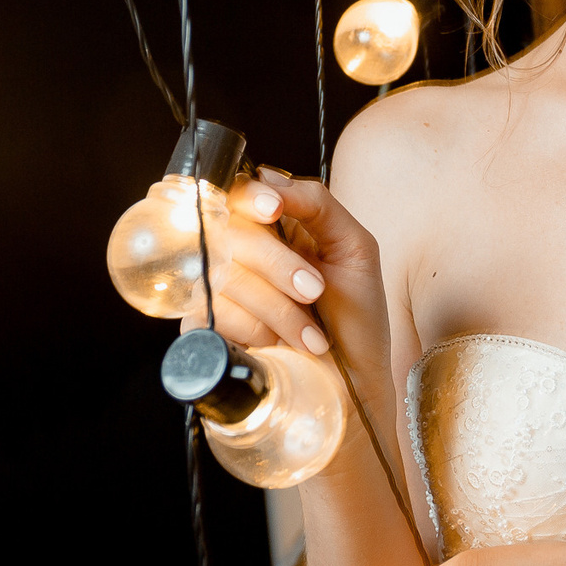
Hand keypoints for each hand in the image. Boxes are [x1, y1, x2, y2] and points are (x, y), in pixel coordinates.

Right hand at [181, 168, 388, 391]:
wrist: (352, 385)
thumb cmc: (356, 320)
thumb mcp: (354, 249)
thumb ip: (317, 204)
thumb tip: (268, 180)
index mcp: (276, 228)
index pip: (240, 193)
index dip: (249, 197)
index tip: (272, 209)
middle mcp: (243, 254)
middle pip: (231, 233)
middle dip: (278, 265)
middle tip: (315, 291)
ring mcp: (222, 291)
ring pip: (224, 276)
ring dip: (279, 309)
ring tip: (312, 335)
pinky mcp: (209, 329)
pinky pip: (212, 314)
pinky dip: (257, 331)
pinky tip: (282, 347)